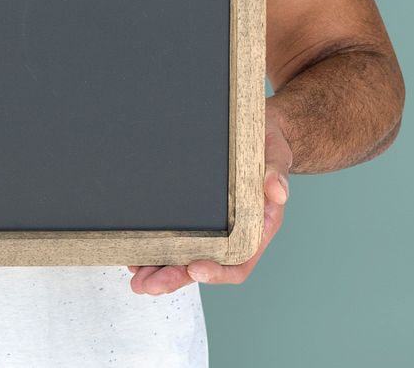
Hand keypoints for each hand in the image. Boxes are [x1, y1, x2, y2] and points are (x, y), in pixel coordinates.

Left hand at [127, 108, 291, 294]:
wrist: (255, 129)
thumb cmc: (267, 146)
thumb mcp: (276, 155)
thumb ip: (275, 174)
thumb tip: (278, 192)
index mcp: (256, 228)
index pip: (238, 261)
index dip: (217, 271)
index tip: (194, 269)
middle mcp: (232, 233)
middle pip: (204, 265)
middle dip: (176, 277)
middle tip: (149, 285)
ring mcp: (212, 225)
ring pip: (185, 256)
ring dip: (160, 269)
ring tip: (137, 279)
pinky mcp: (195, 212)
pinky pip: (175, 235)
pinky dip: (156, 248)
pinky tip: (136, 256)